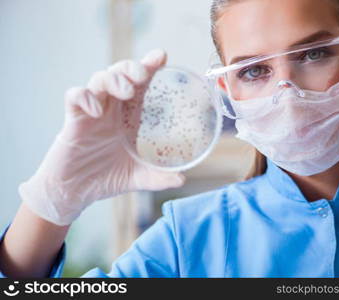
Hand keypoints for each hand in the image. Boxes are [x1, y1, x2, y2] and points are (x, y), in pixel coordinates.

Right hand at [19, 49, 185, 225]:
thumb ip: (159, 177)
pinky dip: (84, 97)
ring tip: (127, 91)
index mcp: (127, 117)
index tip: (162, 57)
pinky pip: (74, 97)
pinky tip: (96, 111)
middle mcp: (111, 110)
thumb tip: (182, 180)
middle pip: (119, 73)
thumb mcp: (139, 178)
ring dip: (113, 79)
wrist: (76, 193)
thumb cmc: (106, 178)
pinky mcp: (73, 121)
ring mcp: (91, 113)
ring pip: (99, 79)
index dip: (149, 67)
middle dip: (131, 67)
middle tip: (143, 75)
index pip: (139, 85)